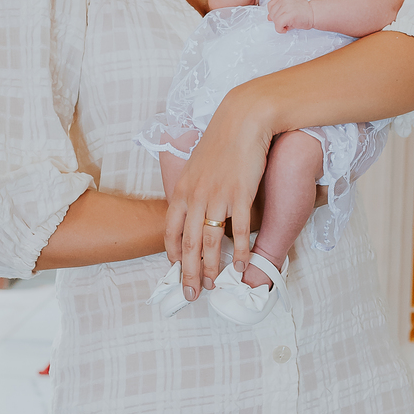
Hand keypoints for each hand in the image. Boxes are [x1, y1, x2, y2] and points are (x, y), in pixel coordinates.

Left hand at [164, 82, 272, 298]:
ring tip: (213, 285)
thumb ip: (192, 187)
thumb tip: (192, 204)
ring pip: (210, 241)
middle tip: (190, 294)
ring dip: (211, 267)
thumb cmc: (221, 140)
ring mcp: (218, 197)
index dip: (172, 255)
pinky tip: (239, 265)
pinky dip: (239, 250)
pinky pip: (238, 230)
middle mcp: (196, 196)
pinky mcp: (240, 195)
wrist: (242, 120)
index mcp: (183, 190)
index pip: (171, 230)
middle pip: (188, 243)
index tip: (176, 271)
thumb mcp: (196, 164)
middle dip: (188, 273)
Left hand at [266, 0, 310, 33]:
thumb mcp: (289, 9)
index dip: (273, 14)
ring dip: (279, 26)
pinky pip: (278, 25)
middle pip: (271, 14)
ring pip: (274, 20)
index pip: (270, 5)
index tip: (280, 17)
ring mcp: (286, 7)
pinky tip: (286, 29)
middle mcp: (284, 1)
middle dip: (277, 21)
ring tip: (288, 25)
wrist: (314, 14)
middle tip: (285, 23)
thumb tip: (269, 18)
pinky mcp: (289, 15)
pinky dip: (280, 29)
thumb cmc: (304, 12)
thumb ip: (279, 12)